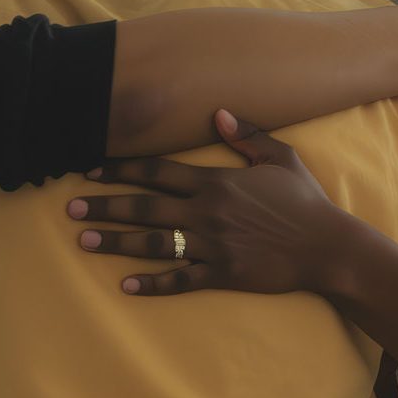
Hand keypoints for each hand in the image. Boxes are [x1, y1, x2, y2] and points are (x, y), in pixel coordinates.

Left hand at [68, 110, 351, 295]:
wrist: (328, 246)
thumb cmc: (304, 200)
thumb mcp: (279, 157)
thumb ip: (246, 135)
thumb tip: (217, 113)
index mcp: (215, 181)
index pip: (157, 171)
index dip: (121, 169)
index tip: (90, 170)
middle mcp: (207, 211)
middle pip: (145, 206)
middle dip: (104, 205)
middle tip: (69, 207)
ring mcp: (213, 244)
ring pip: (155, 242)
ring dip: (116, 241)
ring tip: (84, 239)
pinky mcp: (223, 274)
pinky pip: (182, 279)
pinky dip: (152, 283)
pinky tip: (126, 284)